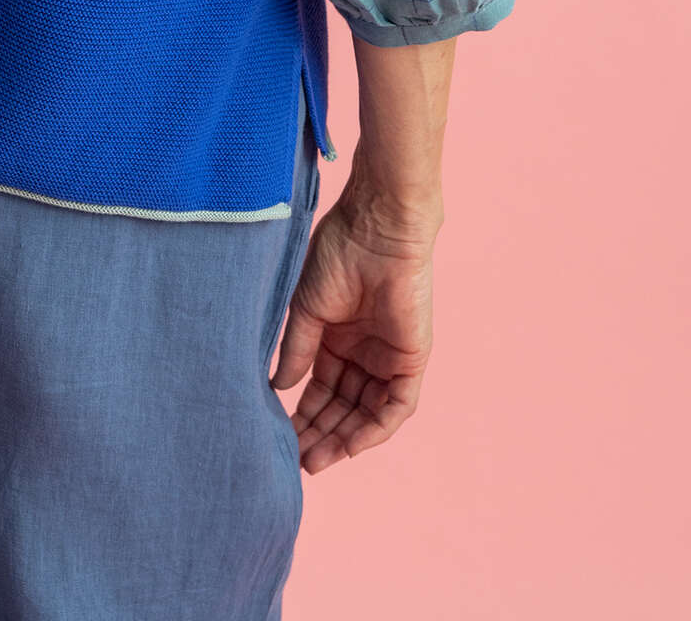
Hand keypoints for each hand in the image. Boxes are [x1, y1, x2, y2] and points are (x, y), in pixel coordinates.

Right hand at [269, 188, 437, 473]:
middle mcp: (362, 351)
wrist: (376, 230)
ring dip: (343, 438)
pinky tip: (350, 445)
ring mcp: (387, 357)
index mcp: (335, 336)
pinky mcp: (411, 360)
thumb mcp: (306, 309)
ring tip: (315, 460)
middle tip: (297, 460)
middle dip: (320, 433)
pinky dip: (375, 428)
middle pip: (341, 406)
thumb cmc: (338, 256)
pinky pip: (396, 406)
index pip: (319, 388)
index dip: (302, 413)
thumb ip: (296, 350)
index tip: (281, 437)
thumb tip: (279, 388)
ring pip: (366, 412)